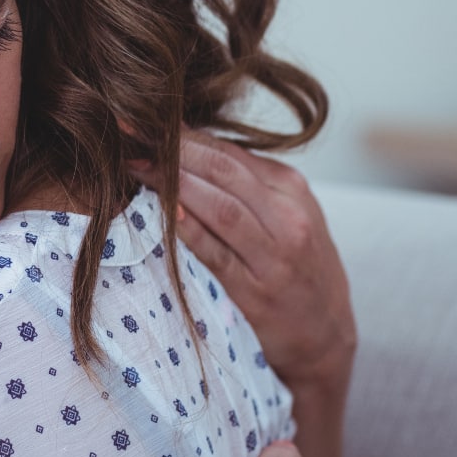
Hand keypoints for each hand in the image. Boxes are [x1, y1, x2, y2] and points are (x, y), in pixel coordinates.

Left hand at [132, 130, 356, 456]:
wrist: (327, 337)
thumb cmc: (297, 269)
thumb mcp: (287, 216)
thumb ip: (245, 184)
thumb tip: (182, 148)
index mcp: (291, 189)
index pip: (229, 151)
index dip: (183, 133)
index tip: (144, 119)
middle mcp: (287, 217)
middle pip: (222, 169)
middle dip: (173, 147)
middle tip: (130, 130)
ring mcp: (275, 255)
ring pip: (221, 205)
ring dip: (174, 182)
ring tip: (136, 164)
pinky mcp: (258, 292)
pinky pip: (216, 253)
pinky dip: (189, 230)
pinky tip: (162, 212)